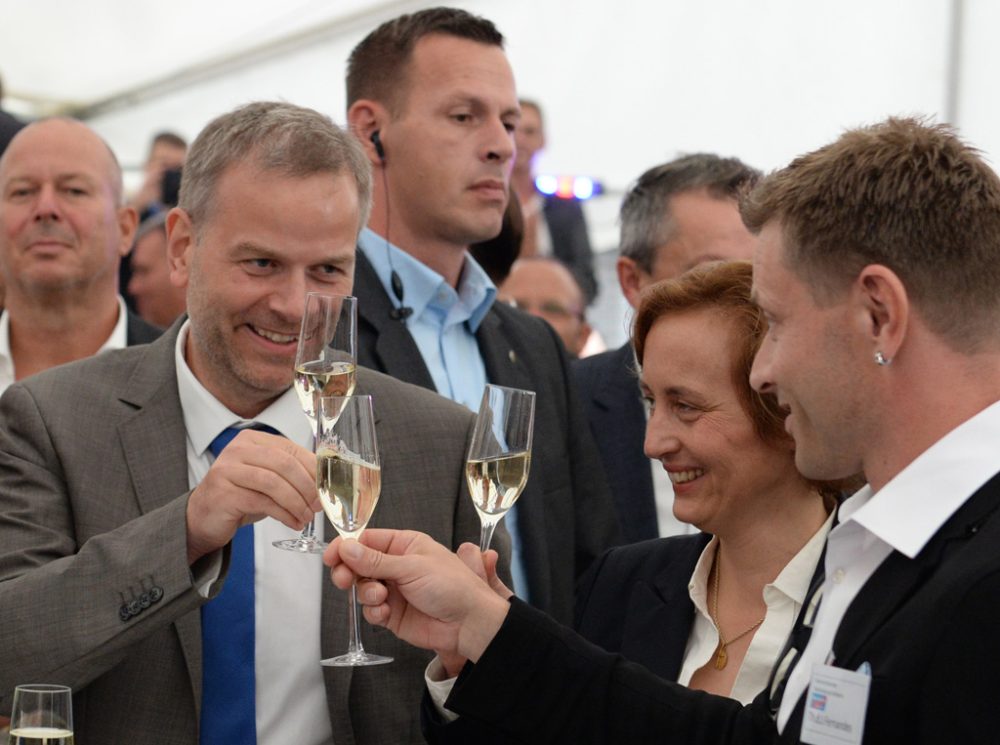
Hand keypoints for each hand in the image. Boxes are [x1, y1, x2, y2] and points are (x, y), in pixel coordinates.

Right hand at [186, 430, 317, 562]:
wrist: (203, 518)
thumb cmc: (240, 496)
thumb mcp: (268, 479)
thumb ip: (291, 473)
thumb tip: (326, 481)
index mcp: (252, 440)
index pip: (290, 449)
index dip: (312, 469)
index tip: (326, 487)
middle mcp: (237, 450)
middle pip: (284, 464)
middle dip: (307, 487)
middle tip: (318, 506)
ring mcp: (227, 470)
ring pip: (274, 483)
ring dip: (296, 503)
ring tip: (306, 517)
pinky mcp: (223, 493)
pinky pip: (262, 502)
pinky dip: (283, 514)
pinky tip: (293, 522)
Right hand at [324, 530, 509, 662]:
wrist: (468, 623)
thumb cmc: (452, 586)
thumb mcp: (412, 567)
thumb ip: (376, 560)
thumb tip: (346, 548)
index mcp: (405, 545)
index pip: (367, 540)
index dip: (347, 547)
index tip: (331, 556)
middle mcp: (397, 565)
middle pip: (359, 564)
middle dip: (349, 571)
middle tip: (344, 579)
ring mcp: (394, 590)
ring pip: (362, 587)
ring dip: (366, 592)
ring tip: (380, 596)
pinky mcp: (392, 613)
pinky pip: (371, 610)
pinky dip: (374, 611)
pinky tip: (386, 612)